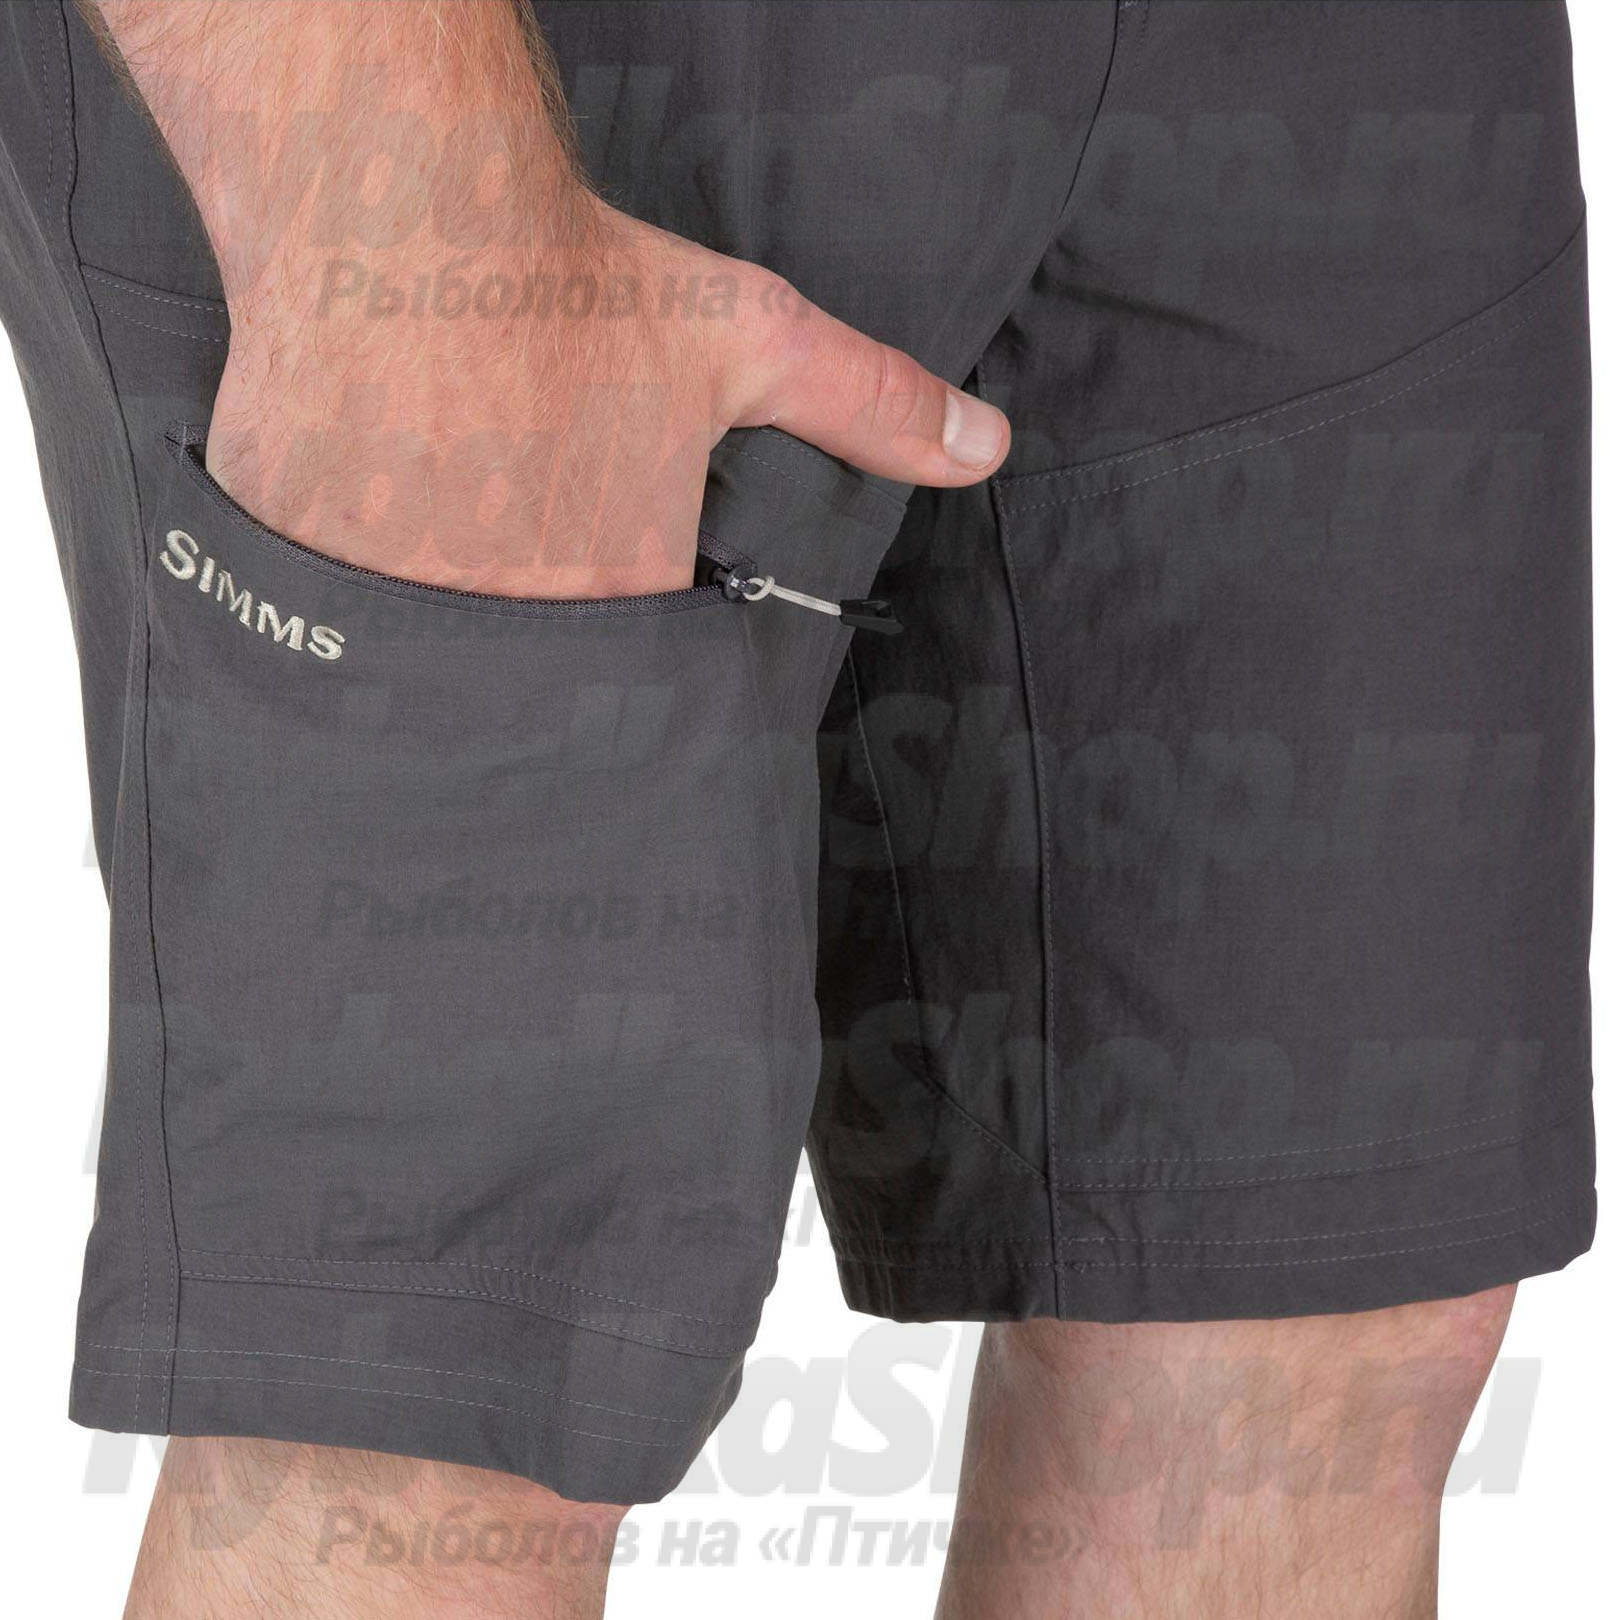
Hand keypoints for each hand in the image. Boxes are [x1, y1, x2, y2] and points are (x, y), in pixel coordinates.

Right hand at [91, 0, 1008, 599]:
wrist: (401, 206)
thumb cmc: (580, 282)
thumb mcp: (747, 341)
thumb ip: (868, 406)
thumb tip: (985, 447)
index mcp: (621, 596)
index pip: (628, 658)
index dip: (608, 592)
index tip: (586, 524)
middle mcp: (512, 628)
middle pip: (528, 654)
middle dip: (519, 588)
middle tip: (501, 480)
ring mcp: (397, 607)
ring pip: (421, 635)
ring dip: (428, 576)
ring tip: (437, 472)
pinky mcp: (301, 566)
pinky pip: (326, 597)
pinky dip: (340, 551)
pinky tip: (361, 472)